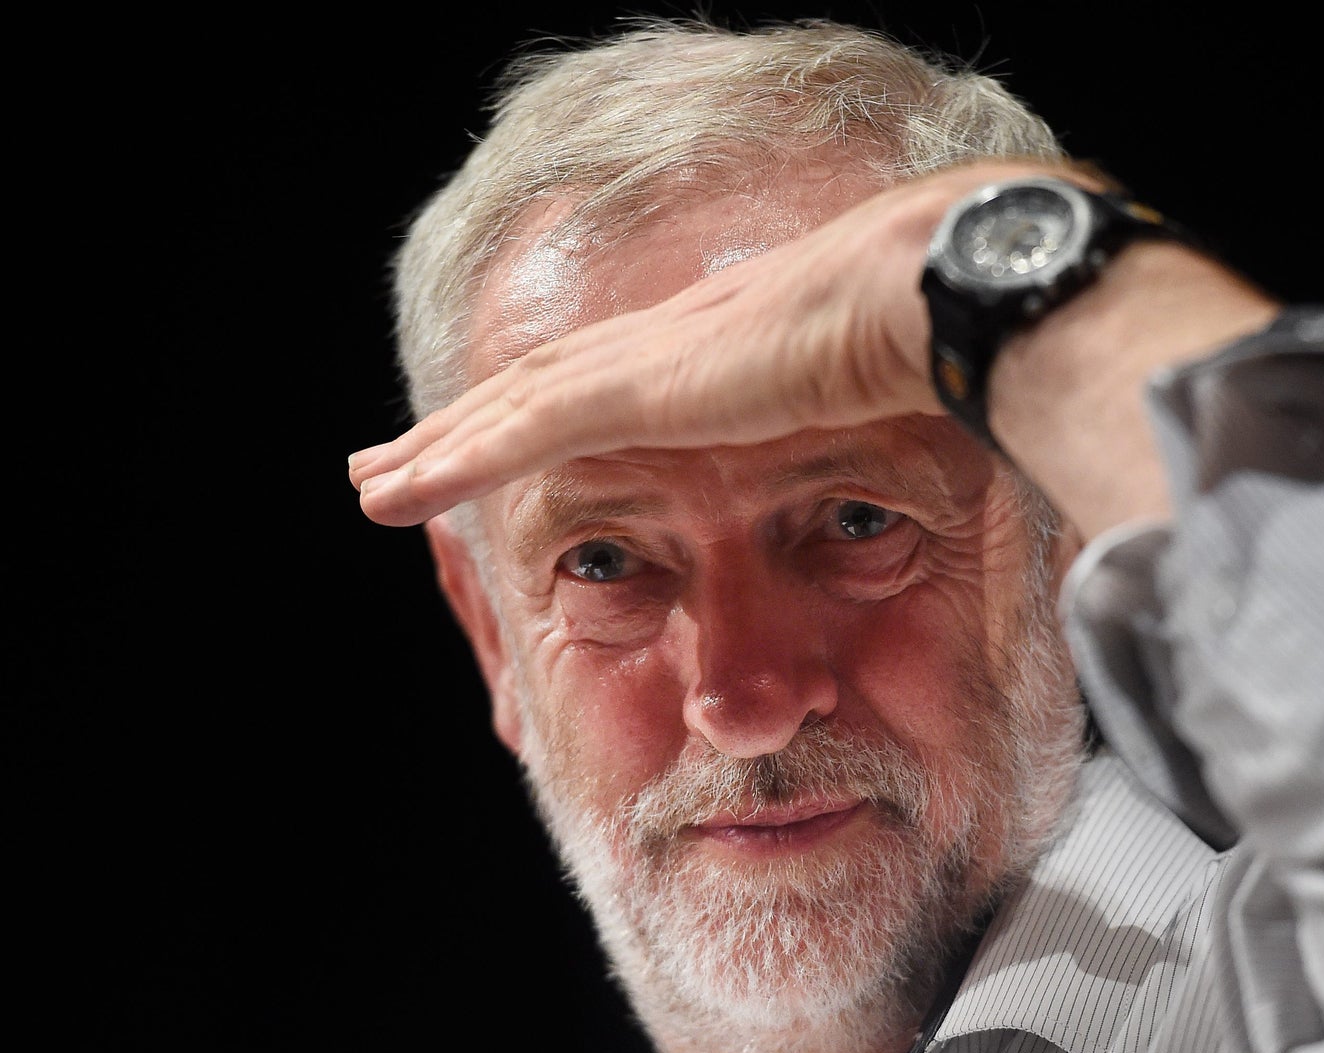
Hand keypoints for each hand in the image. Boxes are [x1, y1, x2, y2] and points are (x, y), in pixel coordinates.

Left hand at [348, 162, 1050, 525]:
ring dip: (437, 448)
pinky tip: (395, 491)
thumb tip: (928, 436)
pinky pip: (522, 434)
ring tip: (371, 481)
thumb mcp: (903, 391)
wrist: (945, 290)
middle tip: (394, 456)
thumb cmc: (952, 339)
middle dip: (466, 423)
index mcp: (732, 342)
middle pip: (542, 383)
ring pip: (513, 408)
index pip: (616, 378)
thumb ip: (884, 415)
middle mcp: (677, 341)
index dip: (554, 410)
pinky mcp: (643, 390)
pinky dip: (454, 461)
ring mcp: (654, 360)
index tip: (512, 437)